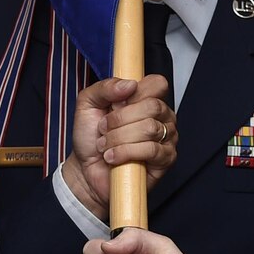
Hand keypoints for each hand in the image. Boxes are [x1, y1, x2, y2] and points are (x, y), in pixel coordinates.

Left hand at [62, 76, 177, 218]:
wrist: (85, 169)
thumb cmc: (90, 137)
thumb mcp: (87, 104)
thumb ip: (104, 87)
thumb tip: (129, 84)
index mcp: (147, 99)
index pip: (157, 83)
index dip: (136, 92)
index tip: (115, 104)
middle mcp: (161, 116)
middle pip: (152, 106)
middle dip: (120, 119)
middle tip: (104, 129)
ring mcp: (167, 137)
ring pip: (150, 128)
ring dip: (119, 137)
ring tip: (106, 145)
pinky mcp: (165, 159)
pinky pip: (151, 150)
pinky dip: (126, 152)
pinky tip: (113, 157)